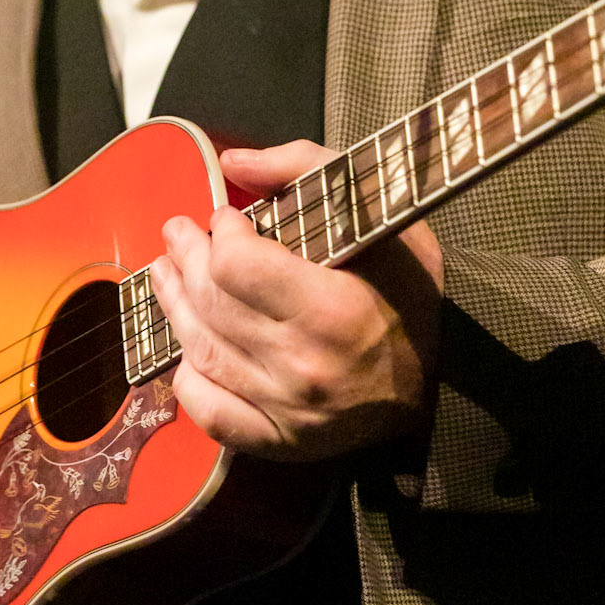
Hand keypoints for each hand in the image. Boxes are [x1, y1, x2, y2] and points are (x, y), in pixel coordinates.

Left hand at [149, 138, 443, 462]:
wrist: (440, 386)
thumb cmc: (409, 295)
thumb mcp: (380, 218)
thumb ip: (306, 170)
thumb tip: (232, 162)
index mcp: (332, 311)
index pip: (236, 264)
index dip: (221, 232)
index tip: (228, 218)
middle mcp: (303, 366)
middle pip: (211, 302)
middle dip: (186, 256)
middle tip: (178, 232)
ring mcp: (287, 411)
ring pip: (200, 349)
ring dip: (173, 303)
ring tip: (165, 271)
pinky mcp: (278, 441)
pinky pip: (207, 410)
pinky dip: (187, 377)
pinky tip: (186, 347)